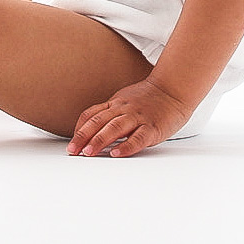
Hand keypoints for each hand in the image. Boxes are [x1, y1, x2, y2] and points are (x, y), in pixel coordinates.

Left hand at [66, 78, 193, 157]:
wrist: (172, 90)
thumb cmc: (148, 99)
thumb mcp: (124, 101)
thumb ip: (111, 113)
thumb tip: (94, 128)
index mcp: (115, 104)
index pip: (91, 115)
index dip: (79, 128)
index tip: (71, 143)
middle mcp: (123, 109)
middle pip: (98, 122)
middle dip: (83, 137)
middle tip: (73, 151)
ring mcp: (137, 117)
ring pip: (114, 128)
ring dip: (99, 141)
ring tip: (88, 153)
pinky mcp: (153, 127)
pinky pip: (138, 137)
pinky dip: (126, 146)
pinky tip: (117, 153)